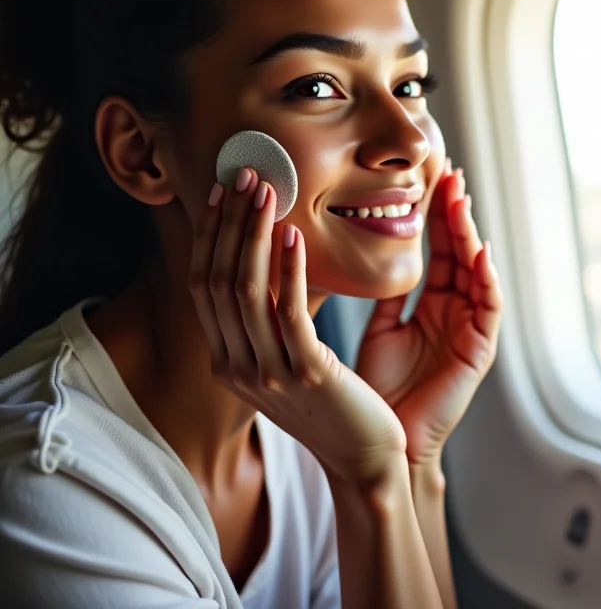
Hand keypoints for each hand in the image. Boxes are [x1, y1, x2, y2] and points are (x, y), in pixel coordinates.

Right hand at [189, 167, 405, 486]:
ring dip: (253, 234)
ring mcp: (267, 374)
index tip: (223, 193)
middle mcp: (236, 367)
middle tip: (244, 176)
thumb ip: (266, 319)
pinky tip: (294, 236)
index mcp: (226, 360)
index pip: (203, 286)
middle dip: (228, 222)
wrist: (362, 457)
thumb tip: (266, 253)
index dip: (210, 236)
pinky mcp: (306, 376)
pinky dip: (288, 270)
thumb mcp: (283, 360)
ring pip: (246, 290)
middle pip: (218, 280)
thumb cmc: (329, 402)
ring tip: (267, 193)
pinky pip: (289, 313)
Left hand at [355, 160, 502, 466]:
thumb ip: (388, 295)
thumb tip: (379, 255)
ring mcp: (468, 329)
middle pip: (458, 252)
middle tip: (449, 174)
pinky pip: (488, 308)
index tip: (426, 180)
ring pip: (475, 272)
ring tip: (461, 200)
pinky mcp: (479, 351)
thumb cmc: (378, 387)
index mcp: (429, 306)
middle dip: (454, 213)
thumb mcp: (381, 329)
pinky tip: (478, 252)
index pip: (436, 251)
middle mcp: (453, 311)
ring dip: (470, 235)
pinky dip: (485, 279)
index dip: (432, 216)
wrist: (379, 440)